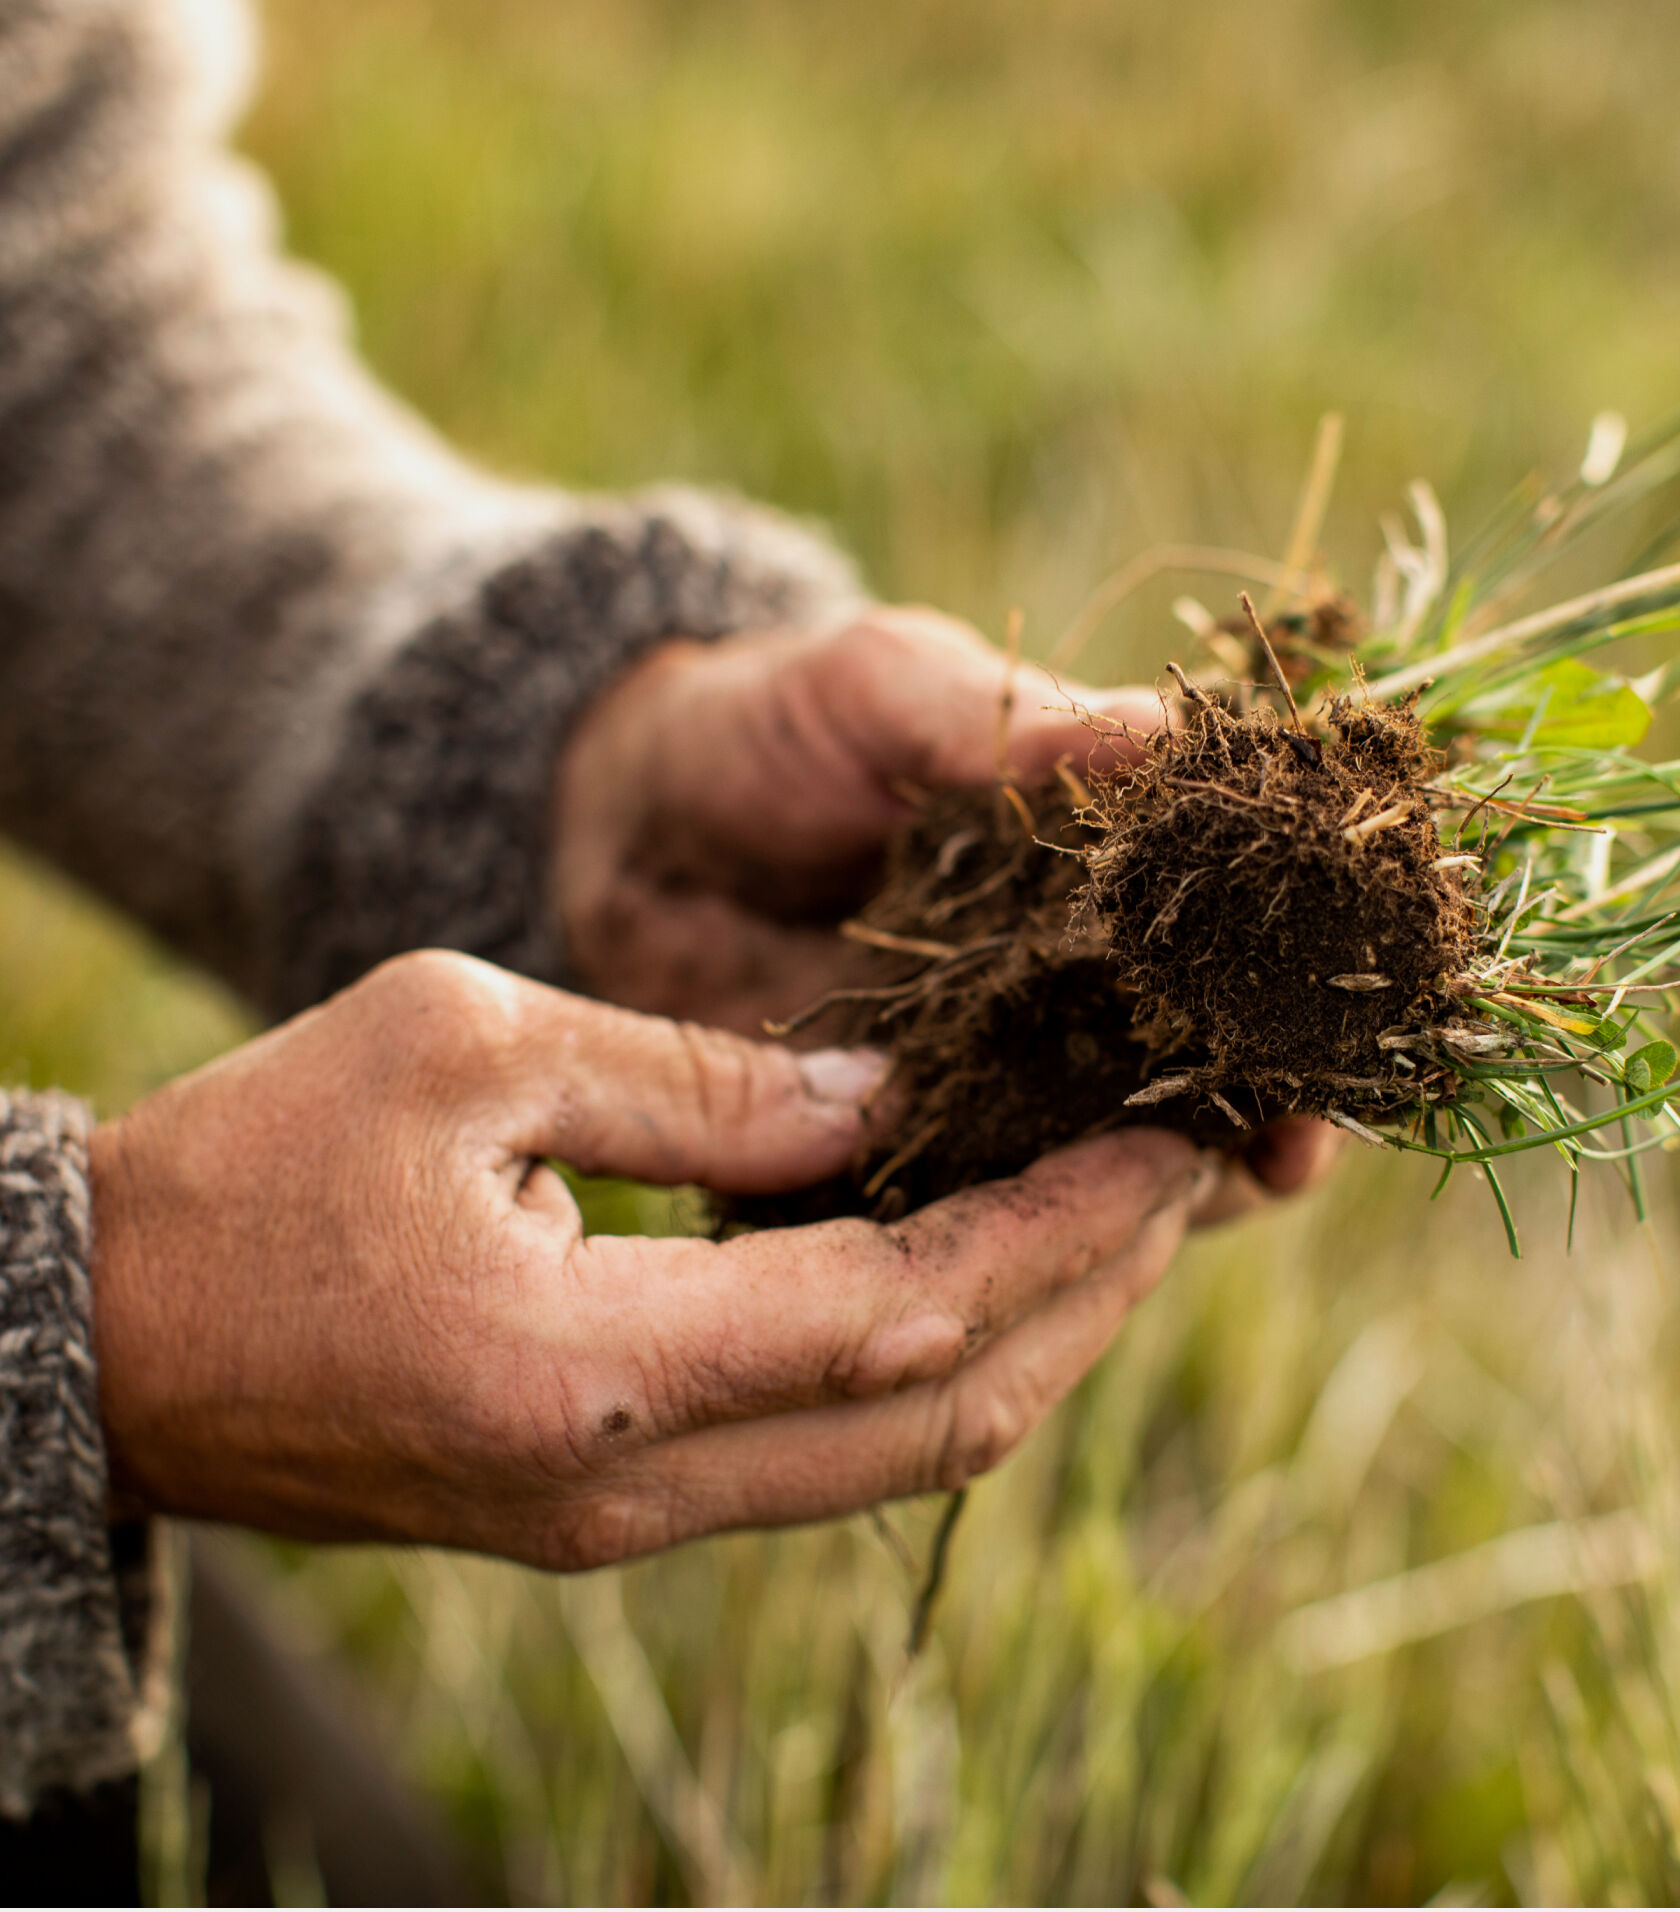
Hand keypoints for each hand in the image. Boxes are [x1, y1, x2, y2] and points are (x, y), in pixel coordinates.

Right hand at [89, 950, 1225, 1566]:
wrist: (106, 1337)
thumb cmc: (256, 1166)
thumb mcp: (465, 1045)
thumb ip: (691, 1075)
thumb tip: (877, 1091)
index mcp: (594, 1365)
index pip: (905, 1299)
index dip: (1059, 1224)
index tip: (1169, 1143)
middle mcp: (630, 1485)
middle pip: (940, 1411)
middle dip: (1086, 1294)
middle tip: (1185, 1181)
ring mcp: (619, 1520)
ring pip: (894, 1455)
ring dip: (1025, 1341)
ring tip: (1115, 1225)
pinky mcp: (603, 1510)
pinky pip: (818, 1456)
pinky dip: (923, 1366)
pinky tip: (974, 1274)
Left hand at [557, 605, 1338, 1204]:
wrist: (622, 815)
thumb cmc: (773, 725)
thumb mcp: (883, 688)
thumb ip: (998, 717)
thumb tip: (1162, 729)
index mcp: (1092, 868)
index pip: (1229, 933)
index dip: (1290, 983)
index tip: (1334, 1034)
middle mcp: (1060, 983)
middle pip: (1190, 1065)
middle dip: (1254, 1113)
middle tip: (1288, 1153)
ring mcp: (983, 1070)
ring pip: (1100, 1154)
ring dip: (1161, 1189)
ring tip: (1195, 1206)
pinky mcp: (895, 1137)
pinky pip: (975, 1204)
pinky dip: (1018, 1236)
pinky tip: (1046, 1256)